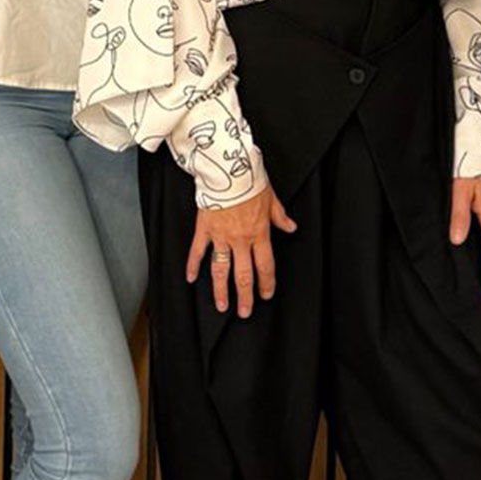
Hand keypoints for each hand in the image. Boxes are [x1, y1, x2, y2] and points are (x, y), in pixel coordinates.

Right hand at [188, 187, 295, 317]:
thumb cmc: (251, 180)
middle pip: (243, 275)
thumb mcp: (272, 198)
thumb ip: (280, 216)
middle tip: (244, 312)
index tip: (265, 295)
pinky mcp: (204, 229)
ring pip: (220, 269)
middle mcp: (240, 239)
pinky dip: (192, 265)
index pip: (265, 265)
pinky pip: (197, 251)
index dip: (266, 283)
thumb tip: (290, 227)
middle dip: (245, 296)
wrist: (228, 167)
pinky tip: (190, 279)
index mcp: (259, 232)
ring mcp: (221, 236)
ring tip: (221, 306)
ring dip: (221, 290)